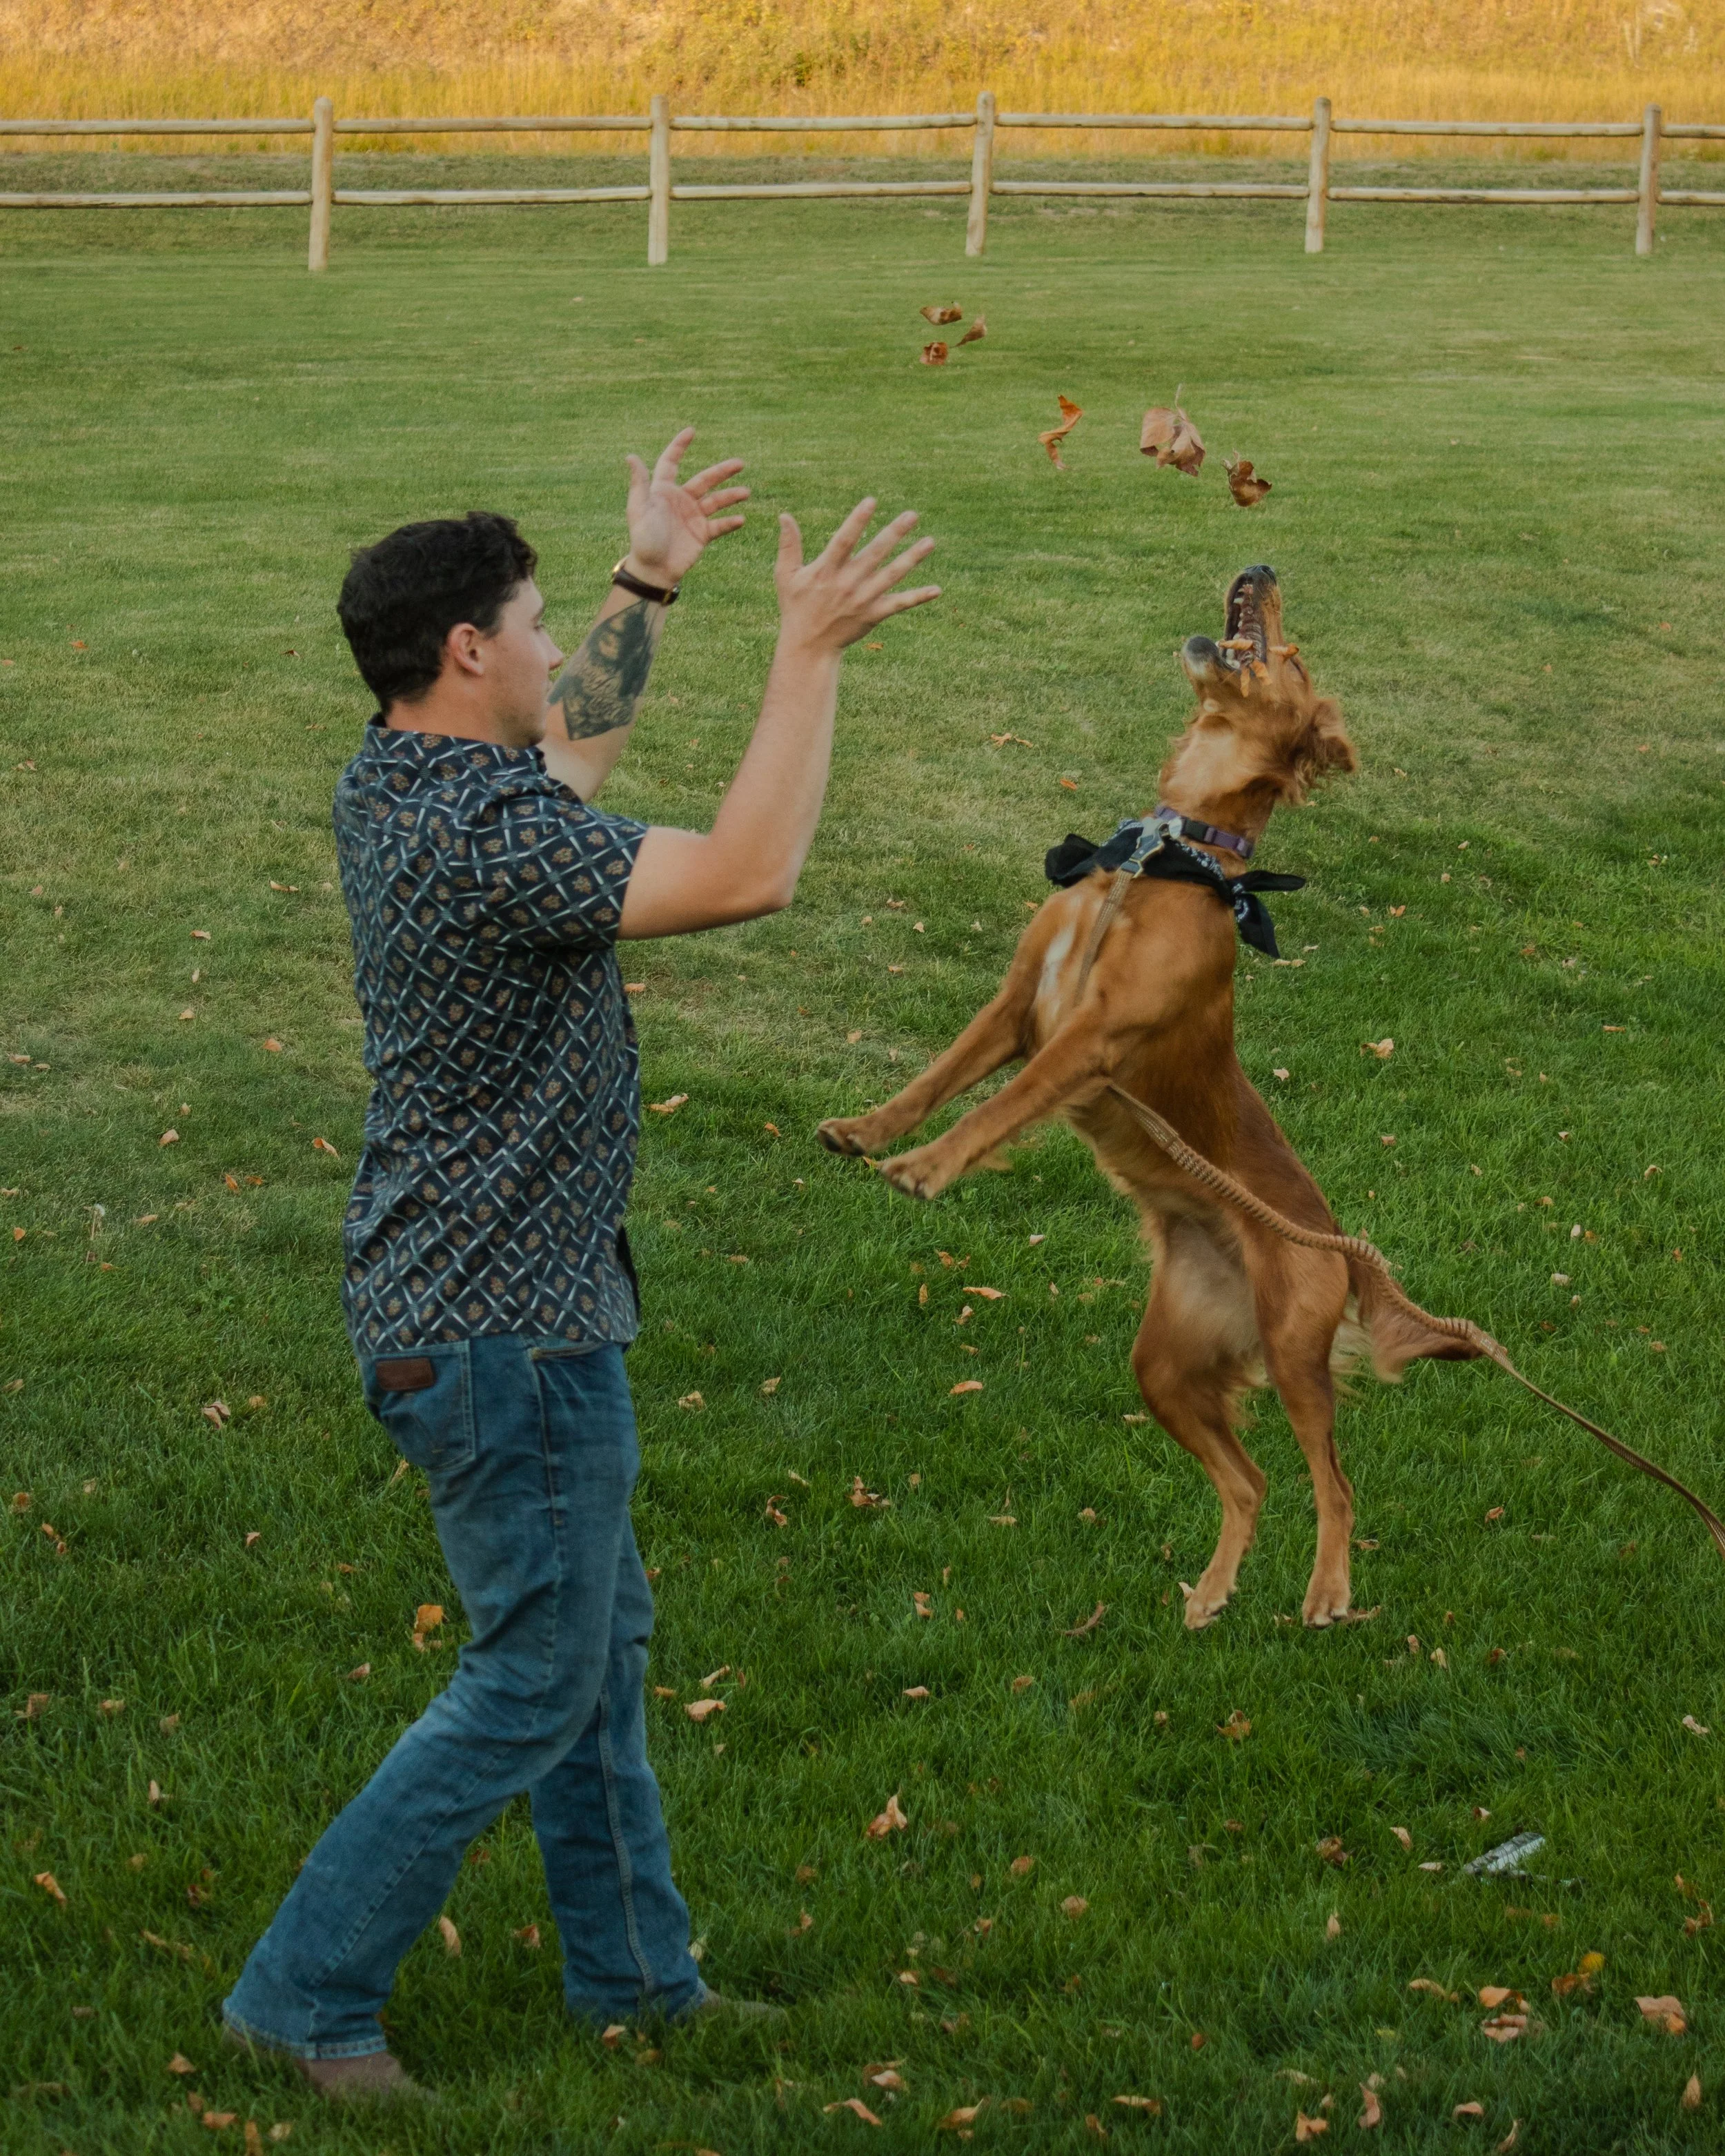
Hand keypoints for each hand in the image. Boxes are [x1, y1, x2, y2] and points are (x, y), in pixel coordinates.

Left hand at [623, 426, 748, 587]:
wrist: (653, 570)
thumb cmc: (643, 540)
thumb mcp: (639, 509)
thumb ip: (639, 484)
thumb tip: (631, 456)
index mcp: (663, 490)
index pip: (671, 462)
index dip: (679, 446)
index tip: (691, 432)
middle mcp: (681, 500)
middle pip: (704, 480)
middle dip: (722, 471)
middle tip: (740, 463)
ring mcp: (693, 517)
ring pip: (716, 501)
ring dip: (731, 496)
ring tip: (746, 492)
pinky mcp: (702, 534)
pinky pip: (720, 525)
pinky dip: (730, 522)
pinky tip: (741, 519)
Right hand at [774, 500, 938, 654]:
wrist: (809, 647)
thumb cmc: (796, 607)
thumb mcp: (785, 576)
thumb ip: (789, 545)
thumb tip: (784, 516)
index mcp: (826, 570)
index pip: (844, 540)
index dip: (858, 520)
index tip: (872, 501)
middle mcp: (847, 583)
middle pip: (875, 553)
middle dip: (895, 533)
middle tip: (912, 514)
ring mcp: (863, 599)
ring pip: (892, 575)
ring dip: (912, 558)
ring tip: (930, 542)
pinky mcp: (873, 615)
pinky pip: (899, 605)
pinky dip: (918, 598)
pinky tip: (936, 590)